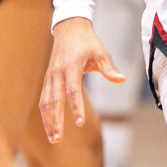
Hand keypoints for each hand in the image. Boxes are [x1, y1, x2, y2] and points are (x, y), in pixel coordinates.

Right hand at [39, 17, 120, 142]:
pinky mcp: (48, 79)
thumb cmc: (87, 42)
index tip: (80, 123)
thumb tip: (122, 80)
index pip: (73, 91)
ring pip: (46, 102)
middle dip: (55, 120)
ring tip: (53, 138)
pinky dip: (45, 113)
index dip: (76, 107)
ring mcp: (50, 76)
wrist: (69, 27)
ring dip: (48, 121)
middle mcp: (57, 73)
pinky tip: (49, 126)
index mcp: (71, 67)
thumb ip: (109, 69)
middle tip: (58, 138)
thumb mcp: (101, 53)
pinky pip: (44, 98)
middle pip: (54, 101)